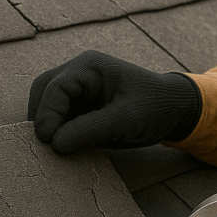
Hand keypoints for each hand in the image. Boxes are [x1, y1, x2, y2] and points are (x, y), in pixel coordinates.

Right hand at [27, 50, 201, 152]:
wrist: (174, 110)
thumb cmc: (155, 107)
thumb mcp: (126, 120)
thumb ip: (90, 130)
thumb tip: (54, 144)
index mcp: (89, 67)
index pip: (54, 88)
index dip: (46, 114)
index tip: (47, 140)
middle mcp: (79, 74)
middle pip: (43, 93)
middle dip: (42, 119)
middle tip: (44, 147)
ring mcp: (79, 89)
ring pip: (48, 106)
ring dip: (49, 127)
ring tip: (53, 149)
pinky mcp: (82, 106)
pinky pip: (61, 118)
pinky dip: (59, 132)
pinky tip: (64, 148)